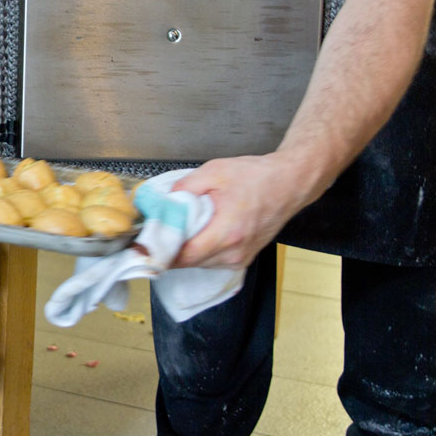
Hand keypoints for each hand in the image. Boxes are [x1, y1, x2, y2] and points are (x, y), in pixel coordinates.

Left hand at [169, 153, 315, 268]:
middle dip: (170, 249)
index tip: (145, 245)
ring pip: (200, 263)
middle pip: (189, 262)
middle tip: (156, 233)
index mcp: (228, 233)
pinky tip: (197, 233)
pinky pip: (212, 260)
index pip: (185, 256)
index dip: (161, 253)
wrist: (290, 183)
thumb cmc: (258, 177)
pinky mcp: (243, 258)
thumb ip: (184, 187)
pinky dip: (200, 250)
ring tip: (178, 229)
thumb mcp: (215, 171)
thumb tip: (163, 201)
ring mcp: (240, 258)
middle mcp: (235, 252)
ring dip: (185, 250)